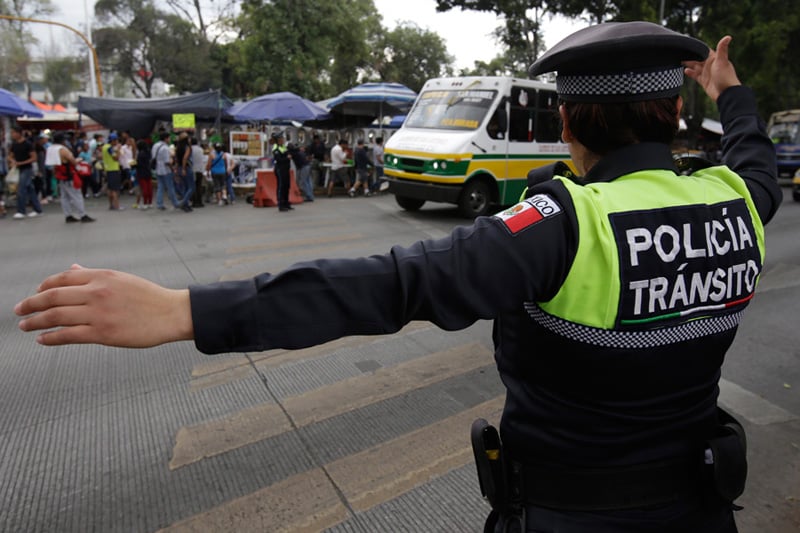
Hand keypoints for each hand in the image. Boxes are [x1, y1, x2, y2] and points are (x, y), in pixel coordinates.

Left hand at [15, 264, 193, 347]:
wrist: (172, 313)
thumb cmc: (149, 297)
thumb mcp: (121, 279)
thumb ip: (94, 276)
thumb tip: (72, 269)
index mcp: (102, 276)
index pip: (62, 278)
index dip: (43, 286)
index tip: (35, 293)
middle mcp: (97, 292)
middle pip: (53, 296)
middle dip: (31, 304)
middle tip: (19, 310)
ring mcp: (99, 313)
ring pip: (57, 316)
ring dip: (36, 321)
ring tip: (25, 326)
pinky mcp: (103, 333)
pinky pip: (69, 335)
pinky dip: (52, 337)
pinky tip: (43, 339)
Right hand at [684, 35, 740, 101]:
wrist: (726, 94)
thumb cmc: (726, 77)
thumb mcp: (722, 61)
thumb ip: (722, 49)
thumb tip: (728, 36)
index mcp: (714, 58)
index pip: (703, 50)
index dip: (696, 47)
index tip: (688, 45)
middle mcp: (710, 65)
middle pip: (697, 58)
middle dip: (690, 56)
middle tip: (680, 53)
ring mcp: (707, 73)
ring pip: (695, 66)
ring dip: (688, 64)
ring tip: (680, 60)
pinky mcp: (704, 81)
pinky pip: (695, 76)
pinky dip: (690, 73)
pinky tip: (685, 71)